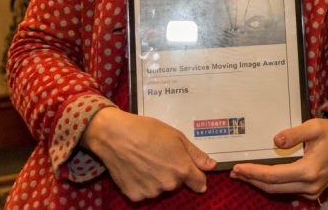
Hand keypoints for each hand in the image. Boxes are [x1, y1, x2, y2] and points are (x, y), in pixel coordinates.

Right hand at [81, 107, 215, 201]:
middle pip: (177, 184)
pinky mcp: (135, 195)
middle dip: (173, 173)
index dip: (197, 177)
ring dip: (157, 179)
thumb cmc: (147, 131)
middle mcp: (168, 184)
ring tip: (145, 160)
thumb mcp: (177, 137)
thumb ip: (196, 154)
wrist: (115, 136)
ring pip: (160, 188)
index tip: (193, 173)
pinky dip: (142, 183)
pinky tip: (136, 168)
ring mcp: (151, 192)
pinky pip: (144, 192)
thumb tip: (212, 166)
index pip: (199, 183)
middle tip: (160, 156)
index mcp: (182, 169)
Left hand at [231, 118, 327, 198]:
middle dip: (252, 179)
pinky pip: (287, 190)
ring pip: (279, 190)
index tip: (238, 167)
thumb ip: (294, 134)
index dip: (254, 172)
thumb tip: (275, 141)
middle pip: (273, 186)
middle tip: (235, 172)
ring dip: (260, 183)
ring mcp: (311, 191)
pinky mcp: (312, 192)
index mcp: (308, 171)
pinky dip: (272, 184)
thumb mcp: (314, 127)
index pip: (274, 175)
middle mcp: (309, 185)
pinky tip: (261, 177)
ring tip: (243, 174)